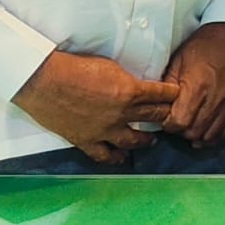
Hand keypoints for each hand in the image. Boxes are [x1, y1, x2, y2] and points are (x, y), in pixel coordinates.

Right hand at [11, 50, 179, 164]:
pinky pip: (105, 155)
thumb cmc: (75, 66)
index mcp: (129, 91)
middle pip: (153, 117)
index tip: (179, 95)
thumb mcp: (109, 65)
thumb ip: (126, 79)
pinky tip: (122, 158)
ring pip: (133, 141)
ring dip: (146, 141)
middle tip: (173, 117)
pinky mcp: (87, 140)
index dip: (172, 95)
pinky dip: (115, 158)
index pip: (160, 95)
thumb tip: (135, 86)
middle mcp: (121, 114)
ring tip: (152, 140)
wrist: (45, 81)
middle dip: (166, 116)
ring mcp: (104, 130)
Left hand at [161, 22, 224, 146]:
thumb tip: (158, 106)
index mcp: (198, 87)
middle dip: (182, 131)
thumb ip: (168, 86)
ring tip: (192, 125)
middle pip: (194, 132)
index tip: (168, 118)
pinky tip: (208, 129)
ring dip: (198, 134)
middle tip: (179, 121)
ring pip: (210, 136)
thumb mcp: (179, 60)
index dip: (169, 124)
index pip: (179, 123)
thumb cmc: (205, 43)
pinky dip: (216, 135)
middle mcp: (216, 98)